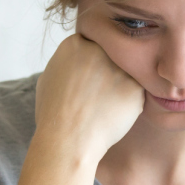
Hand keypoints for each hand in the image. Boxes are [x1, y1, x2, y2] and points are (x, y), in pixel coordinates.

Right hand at [34, 33, 144, 158]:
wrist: (68, 141)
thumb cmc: (54, 115)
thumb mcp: (49, 77)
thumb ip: (66, 61)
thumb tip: (77, 58)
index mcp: (74, 43)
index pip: (92, 44)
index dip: (91, 65)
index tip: (88, 80)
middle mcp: (98, 49)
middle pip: (111, 55)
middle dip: (108, 71)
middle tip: (99, 94)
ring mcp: (118, 66)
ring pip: (125, 73)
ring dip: (120, 87)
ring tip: (104, 107)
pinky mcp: (135, 86)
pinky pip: (135, 91)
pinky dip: (128, 103)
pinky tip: (113, 114)